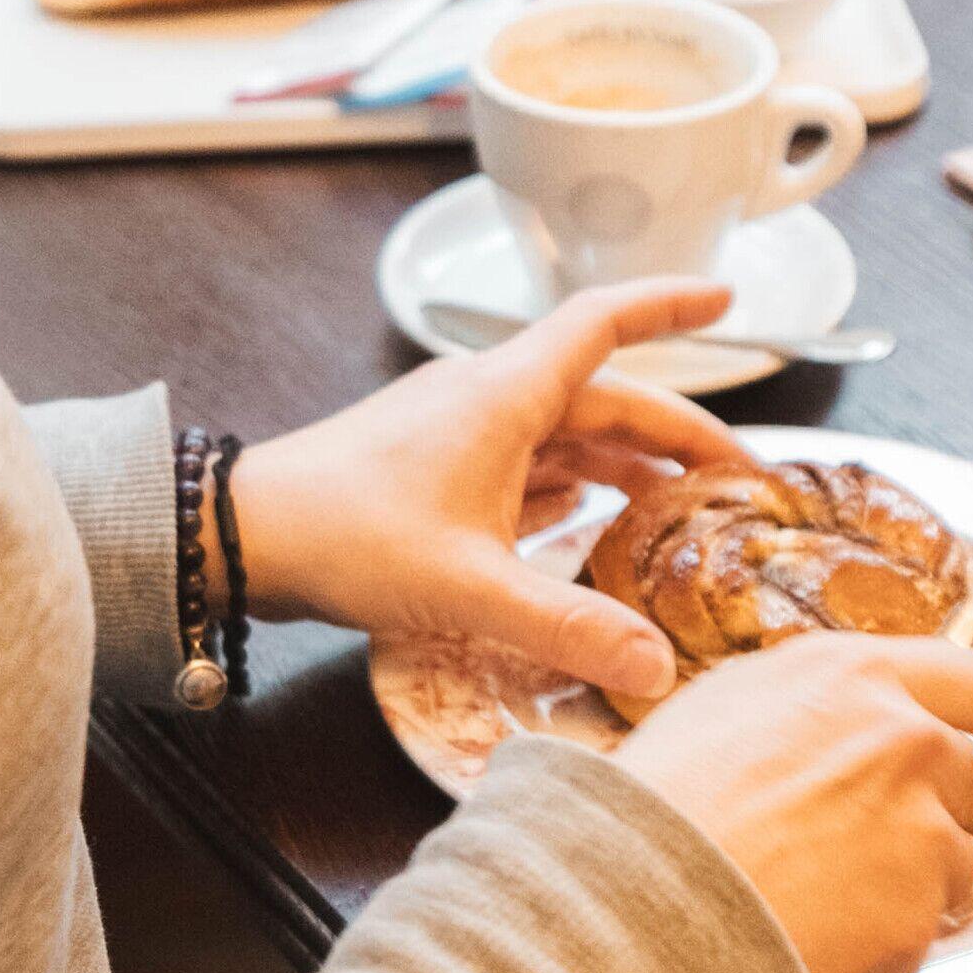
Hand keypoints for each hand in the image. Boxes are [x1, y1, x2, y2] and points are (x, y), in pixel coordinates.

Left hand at [226, 282, 742, 706]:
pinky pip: (522, 462)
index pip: (606, 323)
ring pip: (563, 432)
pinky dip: (566, 485)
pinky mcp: (433, 466)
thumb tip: (657, 670)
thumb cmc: (347, 536)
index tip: (728, 302)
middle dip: (671, 431)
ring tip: (674, 504)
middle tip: (731, 474)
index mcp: (506, 394)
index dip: (671, 308)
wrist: (241, 536)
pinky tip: (584, 520)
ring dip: (621, 461)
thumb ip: (569, 627)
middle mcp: (487, 398)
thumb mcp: (471, 588)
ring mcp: (457, 430)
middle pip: (603, 396)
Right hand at [620, 635, 972, 972]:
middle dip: (935, 807)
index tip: (940, 749)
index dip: (957, 720)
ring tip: (828, 903)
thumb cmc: (653, 812)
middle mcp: (906, 740)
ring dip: (914, 884)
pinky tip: (817, 943)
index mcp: (855, 675)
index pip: (972, 680)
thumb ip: (812, 704)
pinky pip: (923, 935)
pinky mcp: (922, 917)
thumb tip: (842, 715)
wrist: (631, 913)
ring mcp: (924, 831)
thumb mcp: (724, 707)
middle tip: (872, 840)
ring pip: (958, 860)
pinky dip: (885, 948)